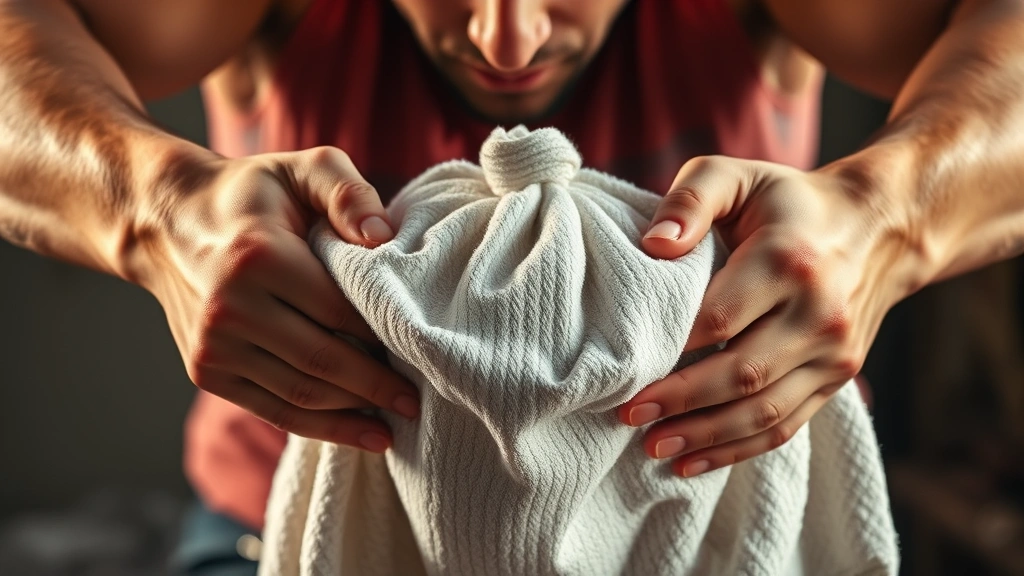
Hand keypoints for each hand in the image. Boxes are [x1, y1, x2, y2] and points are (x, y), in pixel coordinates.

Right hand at [132, 146, 418, 451]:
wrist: (168, 221)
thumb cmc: (252, 194)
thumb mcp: (303, 168)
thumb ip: (348, 192)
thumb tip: (383, 238)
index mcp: (259, 258)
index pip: (342, 313)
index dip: (386, 337)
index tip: (426, 351)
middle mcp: (231, 308)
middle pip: (323, 362)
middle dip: (377, 387)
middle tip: (417, 402)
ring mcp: (213, 345)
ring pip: (300, 394)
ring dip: (352, 415)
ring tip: (394, 425)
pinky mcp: (205, 370)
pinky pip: (272, 409)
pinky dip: (318, 426)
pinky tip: (356, 431)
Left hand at [617, 155, 908, 475]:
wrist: (876, 227)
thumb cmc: (787, 201)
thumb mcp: (736, 175)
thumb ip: (691, 200)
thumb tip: (654, 246)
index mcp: (788, 260)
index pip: (720, 317)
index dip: (671, 347)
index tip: (625, 366)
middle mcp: (819, 312)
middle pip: (741, 373)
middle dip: (680, 401)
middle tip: (627, 415)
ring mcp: (834, 352)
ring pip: (763, 410)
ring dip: (705, 435)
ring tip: (651, 446)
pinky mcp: (837, 377)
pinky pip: (786, 425)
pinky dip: (738, 449)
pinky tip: (692, 460)